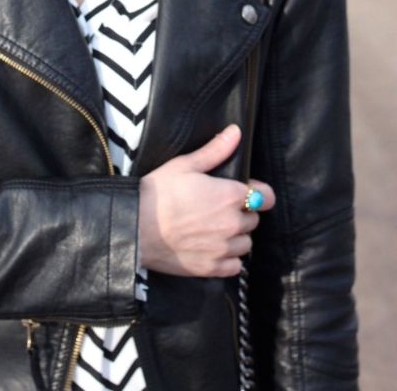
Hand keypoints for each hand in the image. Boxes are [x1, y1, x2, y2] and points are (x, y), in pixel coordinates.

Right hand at [138, 124, 274, 277]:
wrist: (135, 227)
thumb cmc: (158, 192)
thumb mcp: (185, 164)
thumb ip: (216, 150)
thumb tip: (236, 132)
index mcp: (229, 195)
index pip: (265, 197)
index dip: (257, 193)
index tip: (244, 192)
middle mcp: (232, 223)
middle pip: (254, 220)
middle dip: (241, 213)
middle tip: (219, 208)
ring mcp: (223, 248)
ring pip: (246, 244)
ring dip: (236, 236)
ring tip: (214, 229)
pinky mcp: (211, 268)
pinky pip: (235, 266)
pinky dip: (228, 259)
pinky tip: (212, 248)